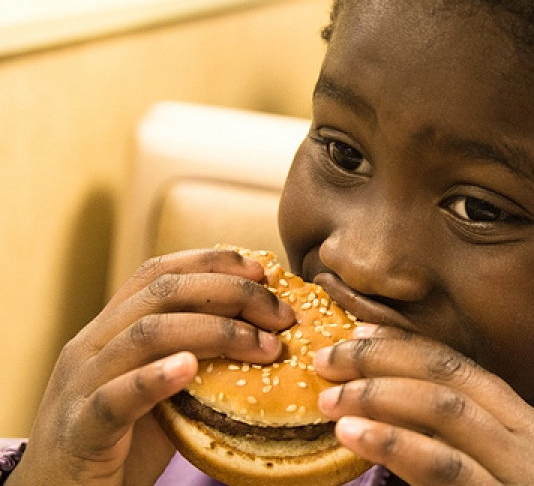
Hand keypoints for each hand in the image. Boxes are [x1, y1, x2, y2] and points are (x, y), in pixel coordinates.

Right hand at [9, 249, 294, 485]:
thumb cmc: (122, 442)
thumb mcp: (162, 391)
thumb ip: (196, 361)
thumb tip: (266, 338)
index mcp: (110, 328)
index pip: (160, 273)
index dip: (213, 262)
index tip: (262, 270)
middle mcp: (92, 344)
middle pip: (163, 292)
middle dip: (231, 293)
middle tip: (281, 314)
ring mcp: (82, 384)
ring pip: (146, 334)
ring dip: (216, 332)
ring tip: (264, 346)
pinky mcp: (80, 428)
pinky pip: (116, 397)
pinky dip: (155, 377)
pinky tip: (189, 368)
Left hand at [314, 325, 533, 485]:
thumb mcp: (507, 470)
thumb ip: (464, 442)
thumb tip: (394, 416)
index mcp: (525, 423)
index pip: (458, 365)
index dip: (402, 345)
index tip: (356, 336)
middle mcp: (528, 437)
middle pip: (447, 375)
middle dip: (380, 361)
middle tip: (327, 362)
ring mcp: (522, 470)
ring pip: (447, 410)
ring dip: (381, 395)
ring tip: (332, 400)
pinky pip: (448, 467)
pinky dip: (398, 444)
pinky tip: (357, 435)